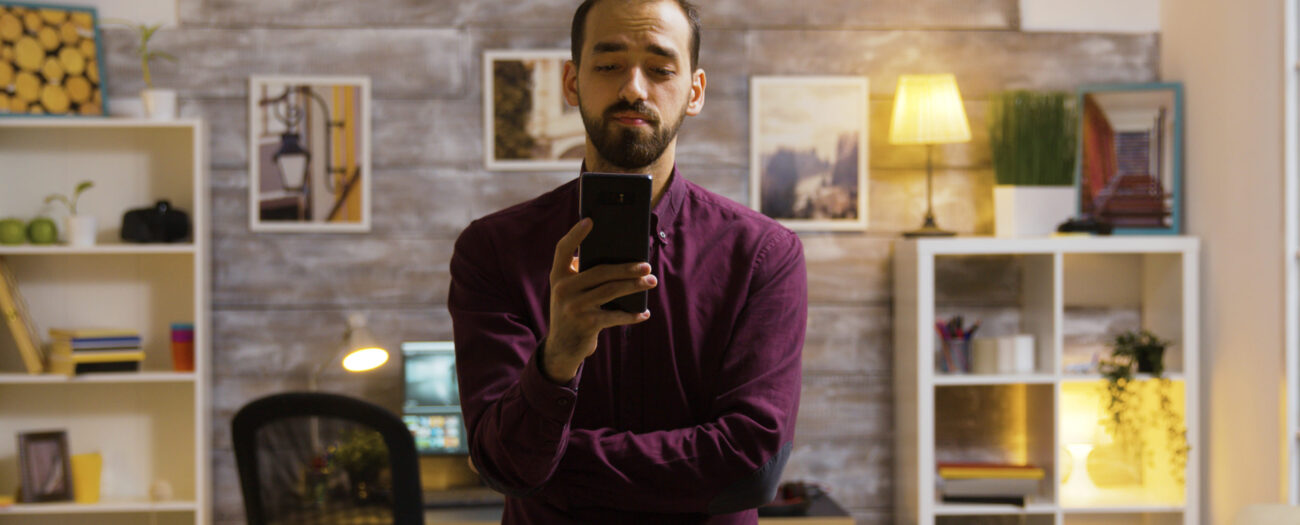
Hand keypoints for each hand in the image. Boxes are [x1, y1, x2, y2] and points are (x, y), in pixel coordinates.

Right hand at [542, 218, 655, 382]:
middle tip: (646, 264)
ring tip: (651, 281)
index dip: (576, 234)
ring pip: (611, 290)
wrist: (561, 347)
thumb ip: (584, 273)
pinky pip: (615, 315)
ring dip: (635, 285)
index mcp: (558, 275)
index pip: (563, 248)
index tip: (591, 219)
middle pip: (600, 271)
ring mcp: (573, 307)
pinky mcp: (586, 324)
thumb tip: (621, 256)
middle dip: (627, 267)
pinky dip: (632, 314)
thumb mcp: (571, 290)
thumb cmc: (573, 309)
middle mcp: (562, 289)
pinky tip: (643, 312)